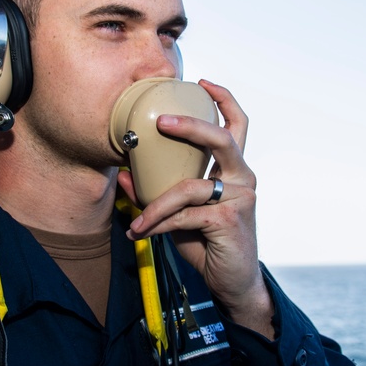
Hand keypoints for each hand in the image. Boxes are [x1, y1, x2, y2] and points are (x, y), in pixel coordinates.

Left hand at [119, 79, 274, 337]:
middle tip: (163, 122)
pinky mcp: (230, 219)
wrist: (233, 282)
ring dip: (154, 204)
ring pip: (188, 186)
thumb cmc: (208, 244)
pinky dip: (160, 223)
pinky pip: (185, 214)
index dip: (223, 100)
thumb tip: (122, 175)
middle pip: (222, 138)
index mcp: (233, 170)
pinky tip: (144, 233)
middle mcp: (242, 178)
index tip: (201, 82)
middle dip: (191, 125)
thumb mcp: (179, 215)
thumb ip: (157, 193)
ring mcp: (240, 198)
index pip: (237, 125)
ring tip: (135, 220)